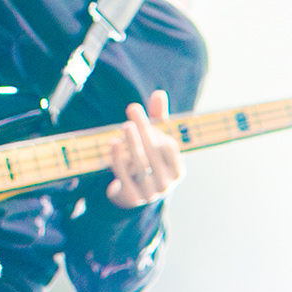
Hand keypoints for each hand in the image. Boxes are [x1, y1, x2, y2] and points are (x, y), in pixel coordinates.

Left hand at [105, 92, 183, 206]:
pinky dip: (118, 159)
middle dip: (144, 129)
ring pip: (140, 164)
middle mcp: (167, 183)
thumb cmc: (147, 161)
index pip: (169, 146)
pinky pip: (125, 176)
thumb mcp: (154, 142)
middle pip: (154, 153)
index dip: (157, 128)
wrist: (131, 194)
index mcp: (177, 170)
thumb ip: (158, 120)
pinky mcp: (133, 198)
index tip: (140, 111)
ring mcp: (150, 193)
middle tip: (133, 108)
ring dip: (132, 143)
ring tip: (125, 125)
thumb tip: (158, 93)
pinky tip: (113, 143)